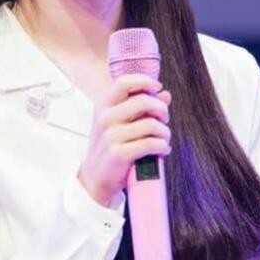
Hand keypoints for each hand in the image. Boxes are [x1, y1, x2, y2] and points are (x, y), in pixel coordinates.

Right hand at [77, 74, 171, 206]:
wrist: (94, 178)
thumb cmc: (110, 147)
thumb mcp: (119, 123)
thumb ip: (141, 107)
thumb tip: (165, 94)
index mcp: (103, 105)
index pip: (124, 83)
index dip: (145, 81)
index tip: (157, 87)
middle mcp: (105, 118)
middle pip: (144, 101)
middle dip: (161, 109)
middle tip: (164, 119)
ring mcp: (110, 136)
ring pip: (151, 124)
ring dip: (165, 132)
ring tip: (163, 139)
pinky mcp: (119, 154)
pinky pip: (151, 144)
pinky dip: (162, 146)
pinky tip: (162, 150)